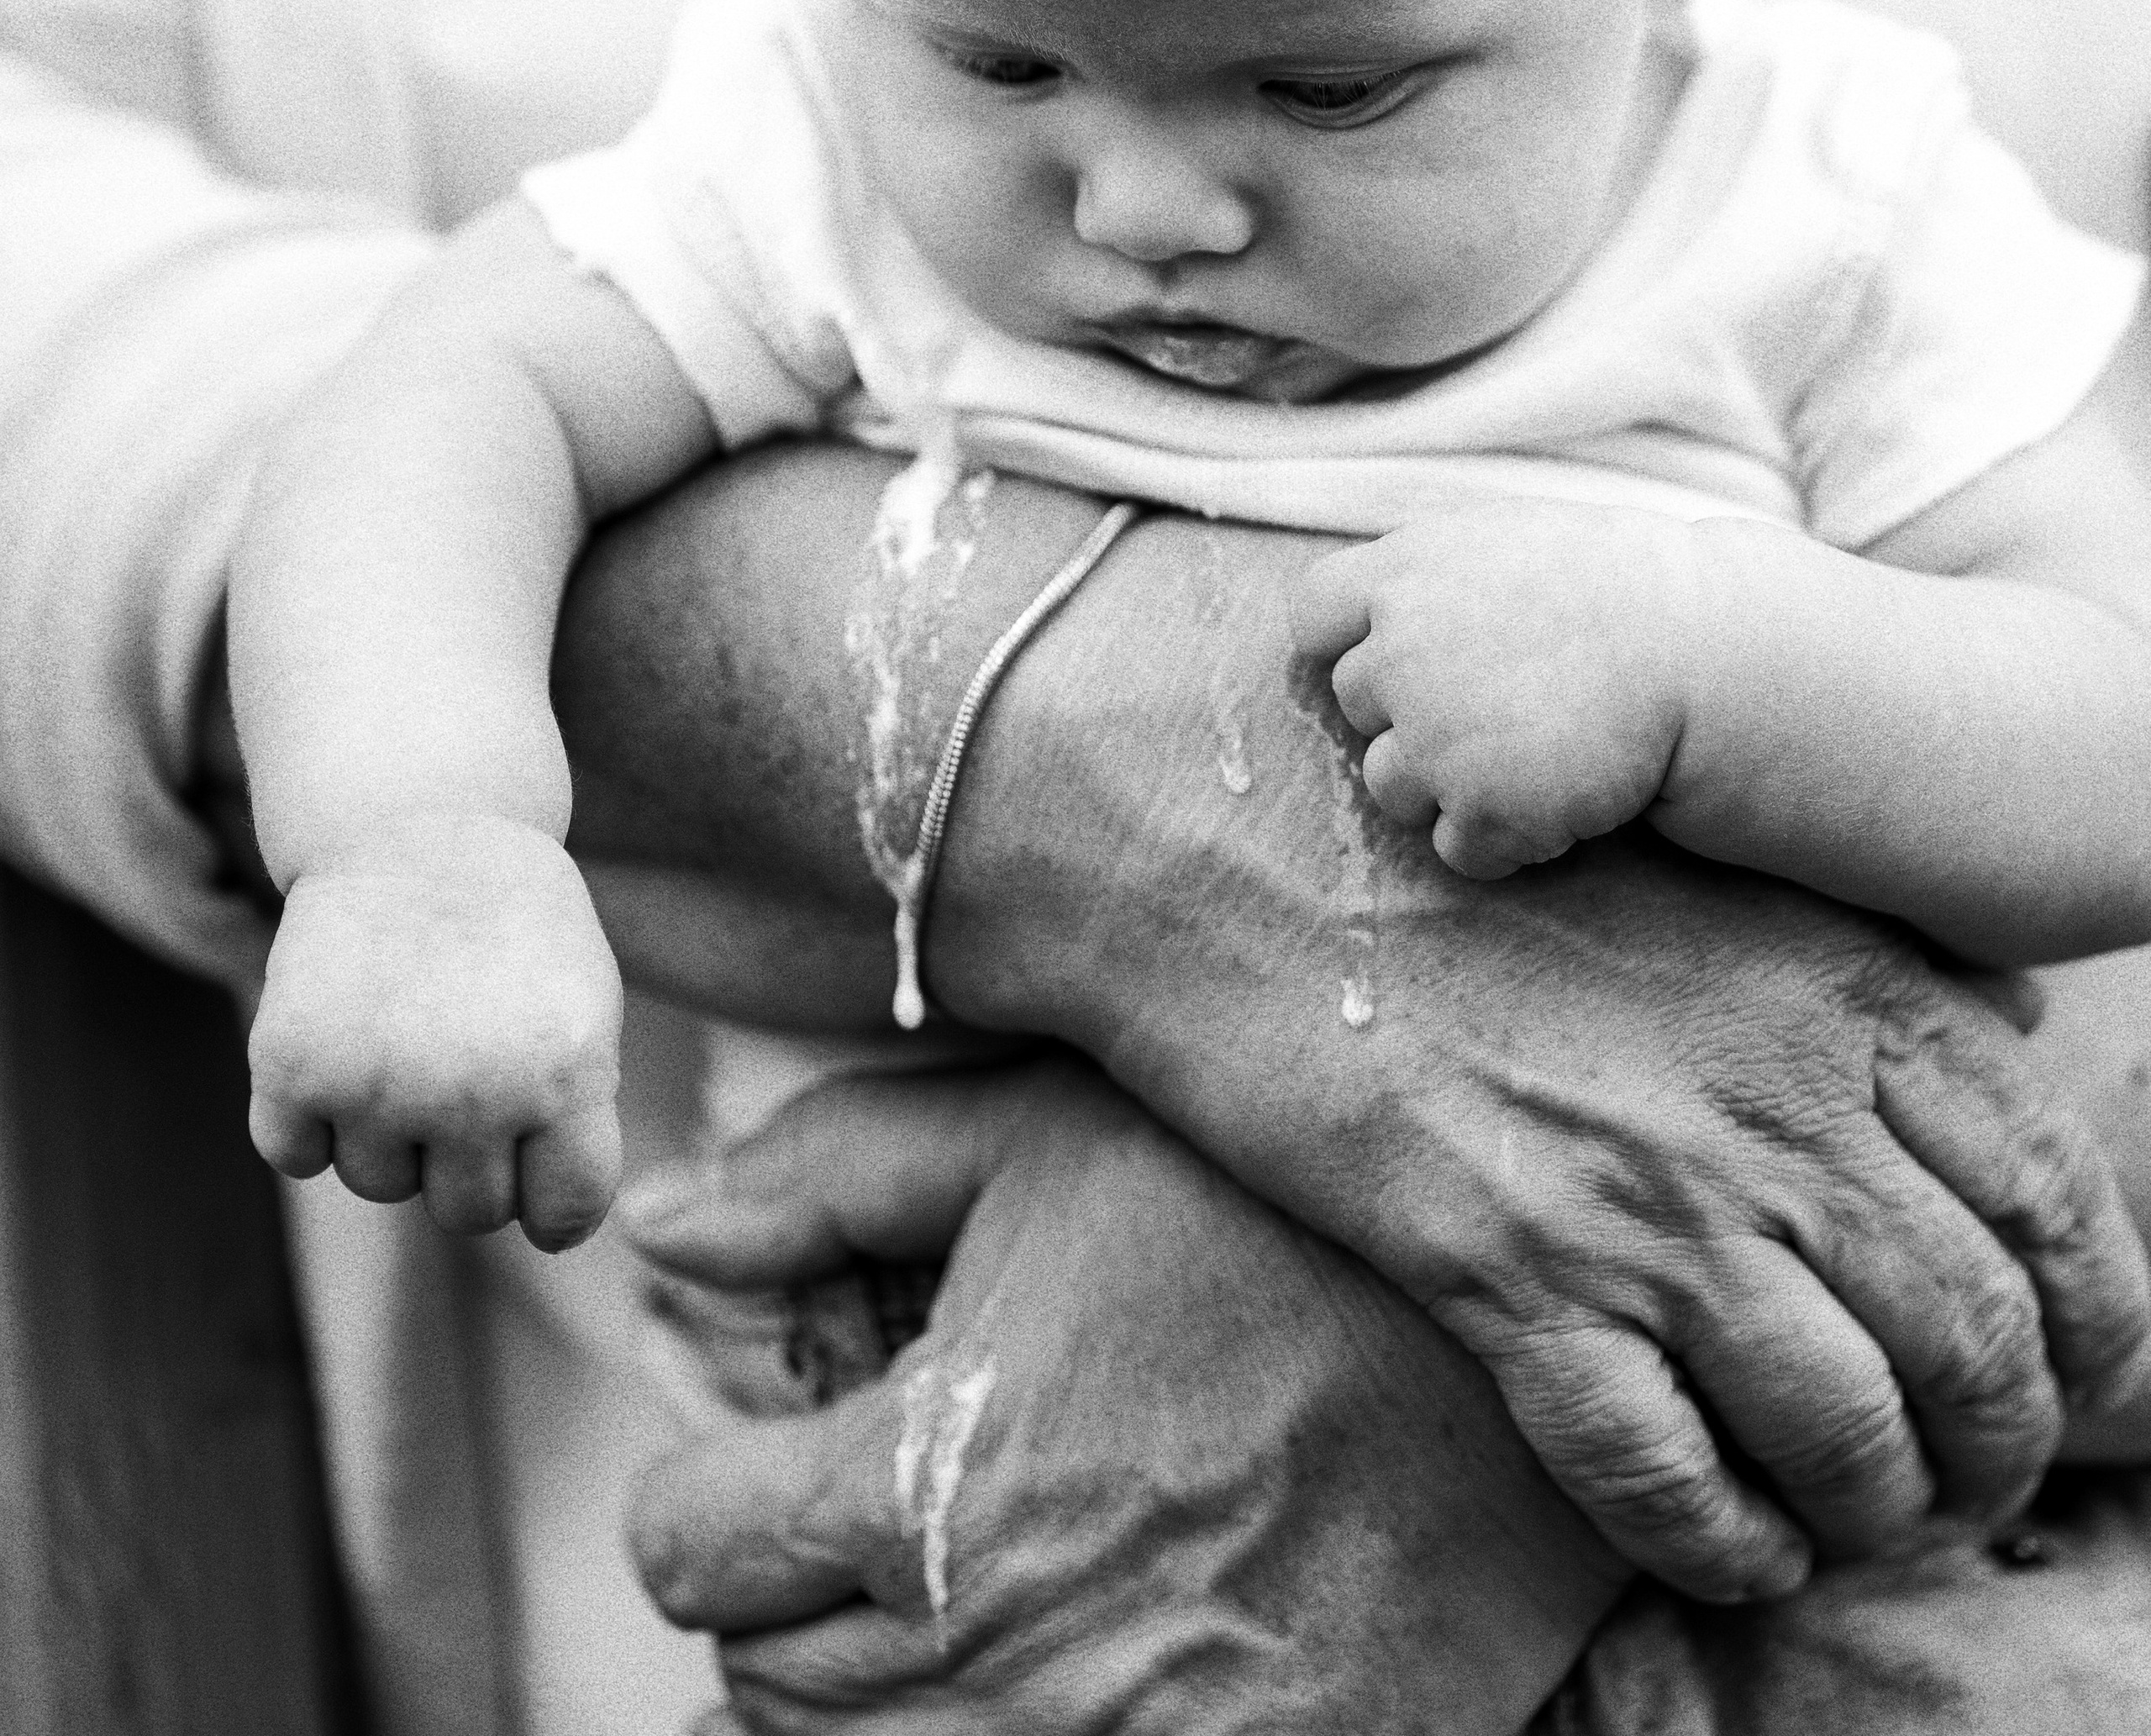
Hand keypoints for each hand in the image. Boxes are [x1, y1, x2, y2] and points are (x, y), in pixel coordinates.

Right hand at [247, 814, 622, 1247]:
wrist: (421, 819)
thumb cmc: (515, 928)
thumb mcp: (585, 1009)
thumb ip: (576, 1119)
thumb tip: (549, 1231)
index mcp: (567, 1073)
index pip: (564, 1215)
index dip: (549, 1197)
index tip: (535, 1156)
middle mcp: (476, 1089)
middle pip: (467, 1212)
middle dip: (467, 1154)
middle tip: (461, 1058)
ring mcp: (379, 1082)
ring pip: (379, 1184)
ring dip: (388, 1127)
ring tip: (405, 1026)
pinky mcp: (292, 1065)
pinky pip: (296, 1153)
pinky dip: (309, 1113)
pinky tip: (340, 1033)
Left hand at [622, 1060, 1624, 1733]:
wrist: (1533, 1346)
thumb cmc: (1275, 1211)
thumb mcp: (1043, 1134)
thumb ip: (829, 1176)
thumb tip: (658, 1226)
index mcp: (924, 1488)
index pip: (690, 1553)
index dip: (700, 1494)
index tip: (753, 1457)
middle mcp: (998, 1660)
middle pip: (766, 1693)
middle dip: (776, 1603)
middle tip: (843, 1521)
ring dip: (865, 1698)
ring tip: (920, 1606)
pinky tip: (1031, 1674)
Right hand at [936, 518, 2150, 1599]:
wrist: (1251, 837)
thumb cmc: (1474, 846)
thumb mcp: (1699, 861)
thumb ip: (1859, 954)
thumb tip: (2000, 1034)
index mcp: (1831, 988)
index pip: (2046, 1190)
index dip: (2092, 1312)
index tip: (2078, 1372)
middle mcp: (1768, 1103)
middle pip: (1970, 1335)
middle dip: (1996, 1445)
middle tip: (1966, 1483)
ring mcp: (1642, 1196)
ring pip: (1844, 1428)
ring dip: (1872, 1508)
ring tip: (1852, 1522)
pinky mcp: (1508, 1277)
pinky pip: (1668, 1473)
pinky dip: (1725, 1544)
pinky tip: (1732, 1545)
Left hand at [1292, 502, 1706, 875]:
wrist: (1705, 655)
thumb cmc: (1618, 590)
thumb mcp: (1506, 541)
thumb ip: (1427, 574)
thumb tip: (1370, 614)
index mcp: (1403, 572)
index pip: (1312, 614)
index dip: (1347, 641)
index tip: (1396, 656)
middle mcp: (1399, 653)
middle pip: (1357, 706)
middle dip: (1413, 715)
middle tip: (1503, 706)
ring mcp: (1433, 738)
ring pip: (1391, 788)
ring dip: (1448, 785)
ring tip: (1534, 752)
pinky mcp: (1480, 811)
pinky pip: (1458, 849)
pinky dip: (1501, 839)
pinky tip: (1560, 798)